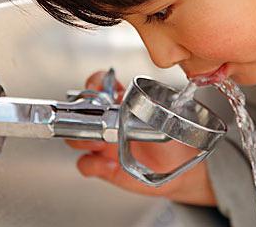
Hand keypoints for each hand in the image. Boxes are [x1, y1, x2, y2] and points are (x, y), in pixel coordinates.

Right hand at [65, 70, 216, 205]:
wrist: (179, 173)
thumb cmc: (174, 142)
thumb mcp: (167, 120)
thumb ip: (154, 110)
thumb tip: (144, 103)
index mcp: (122, 104)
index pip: (100, 86)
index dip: (94, 83)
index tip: (97, 87)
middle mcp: (109, 122)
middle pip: (79, 111)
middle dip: (79, 114)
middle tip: (94, 120)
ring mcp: (104, 144)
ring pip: (76, 138)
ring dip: (81, 139)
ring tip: (99, 144)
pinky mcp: (103, 165)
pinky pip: (86, 164)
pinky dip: (94, 165)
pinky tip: (110, 166)